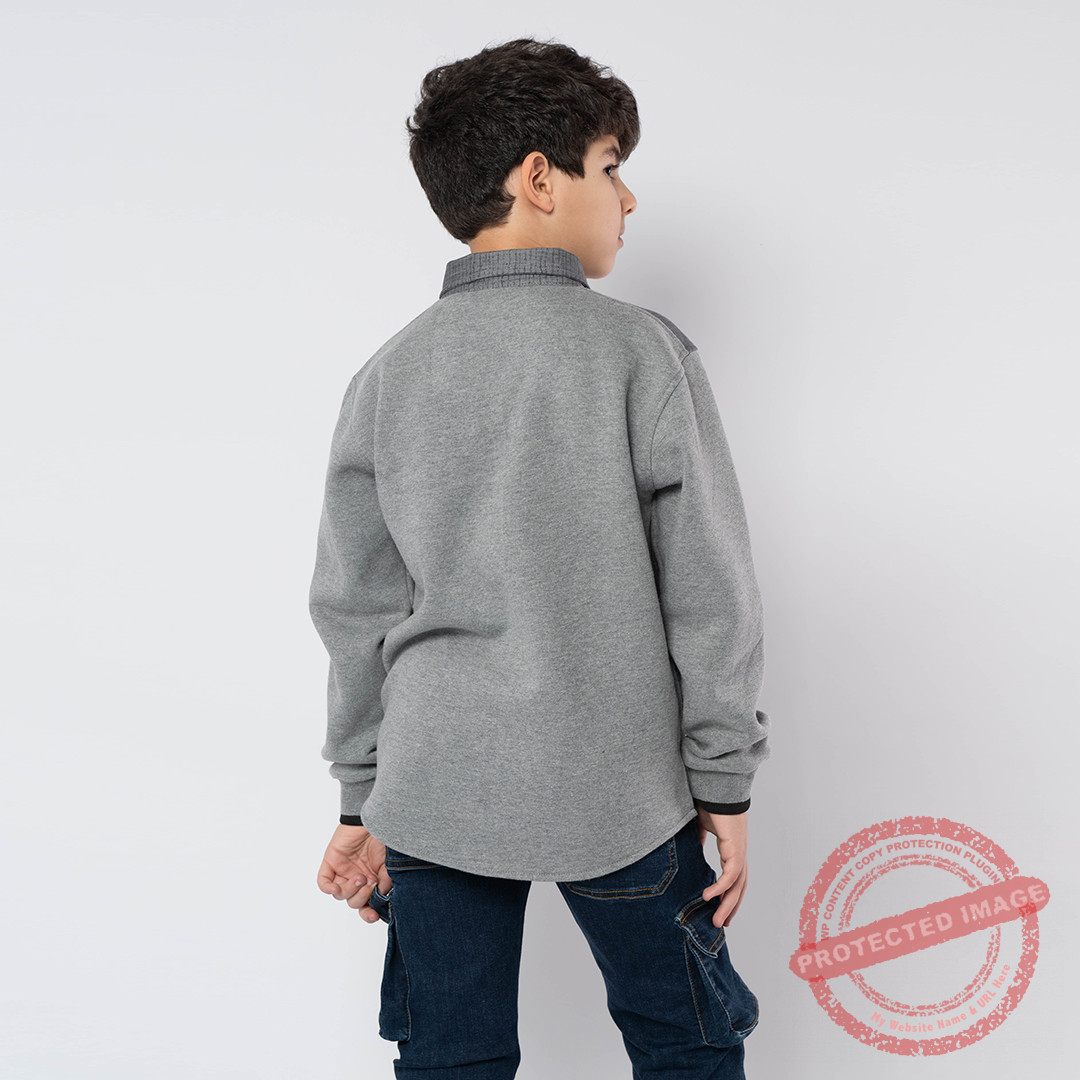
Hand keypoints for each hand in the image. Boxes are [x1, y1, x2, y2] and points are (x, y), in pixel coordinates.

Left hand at [317, 823, 394, 923]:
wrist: (371, 819)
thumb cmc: (382, 838)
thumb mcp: (389, 863)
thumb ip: (386, 881)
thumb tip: (383, 896)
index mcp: (370, 882)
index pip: (366, 905)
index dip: (368, 914)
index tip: (374, 914)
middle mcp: (356, 879)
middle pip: (353, 902)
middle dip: (361, 897)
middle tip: (370, 883)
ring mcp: (342, 872)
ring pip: (340, 895)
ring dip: (350, 889)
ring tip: (360, 876)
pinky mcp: (330, 864)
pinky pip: (323, 882)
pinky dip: (328, 888)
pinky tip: (336, 887)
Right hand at [696, 807, 748, 929]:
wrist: (716, 788)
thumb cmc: (709, 803)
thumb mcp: (700, 825)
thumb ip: (699, 838)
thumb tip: (693, 847)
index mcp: (732, 848)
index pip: (733, 877)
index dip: (728, 894)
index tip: (719, 909)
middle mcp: (738, 853)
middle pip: (739, 887)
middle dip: (731, 907)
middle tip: (722, 924)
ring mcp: (739, 851)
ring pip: (737, 886)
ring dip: (727, 905)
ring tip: (717, 921)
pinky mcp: (735, 848)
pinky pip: (730, 875)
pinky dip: (721, 887)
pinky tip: (709, 896)